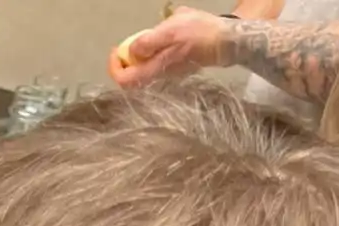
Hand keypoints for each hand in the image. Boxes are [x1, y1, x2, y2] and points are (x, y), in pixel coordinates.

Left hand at [107, 8, 228, 86]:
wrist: (224, 41)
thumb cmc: (197, 34)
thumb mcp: (170, 31)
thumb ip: (148, 42)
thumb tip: (131, 52)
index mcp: (154, 70)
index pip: (124, 81)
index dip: (114, 67)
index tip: (116, 50)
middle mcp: (158, 78)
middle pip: (131, 77)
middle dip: (124, 61)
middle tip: (126, 44)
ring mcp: (166, 75)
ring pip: (142, 72)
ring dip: (137, 57)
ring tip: (142, 40)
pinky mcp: (174, 69)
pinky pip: (154, 65)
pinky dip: (149, 55)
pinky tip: (157, 40)